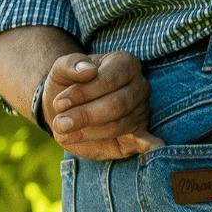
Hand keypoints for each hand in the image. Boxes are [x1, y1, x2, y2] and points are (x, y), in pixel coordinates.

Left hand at [41, 51, 159, 159]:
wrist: (66, 107)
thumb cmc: (67, 85)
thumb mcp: (60, 70)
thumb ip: (71, 65)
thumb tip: (88, 70)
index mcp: (125, 64)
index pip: (109, 80)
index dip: (83, 94)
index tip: (59, 103)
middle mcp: (139, 86)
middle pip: (117, 105)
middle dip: (85, 116)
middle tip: (60, 124)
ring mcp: (142, 111)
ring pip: (118, 126)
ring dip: (88, 132)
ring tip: (65, 132)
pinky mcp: (139, 133)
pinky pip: (145, 141)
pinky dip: (149, 145)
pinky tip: (152, 148)